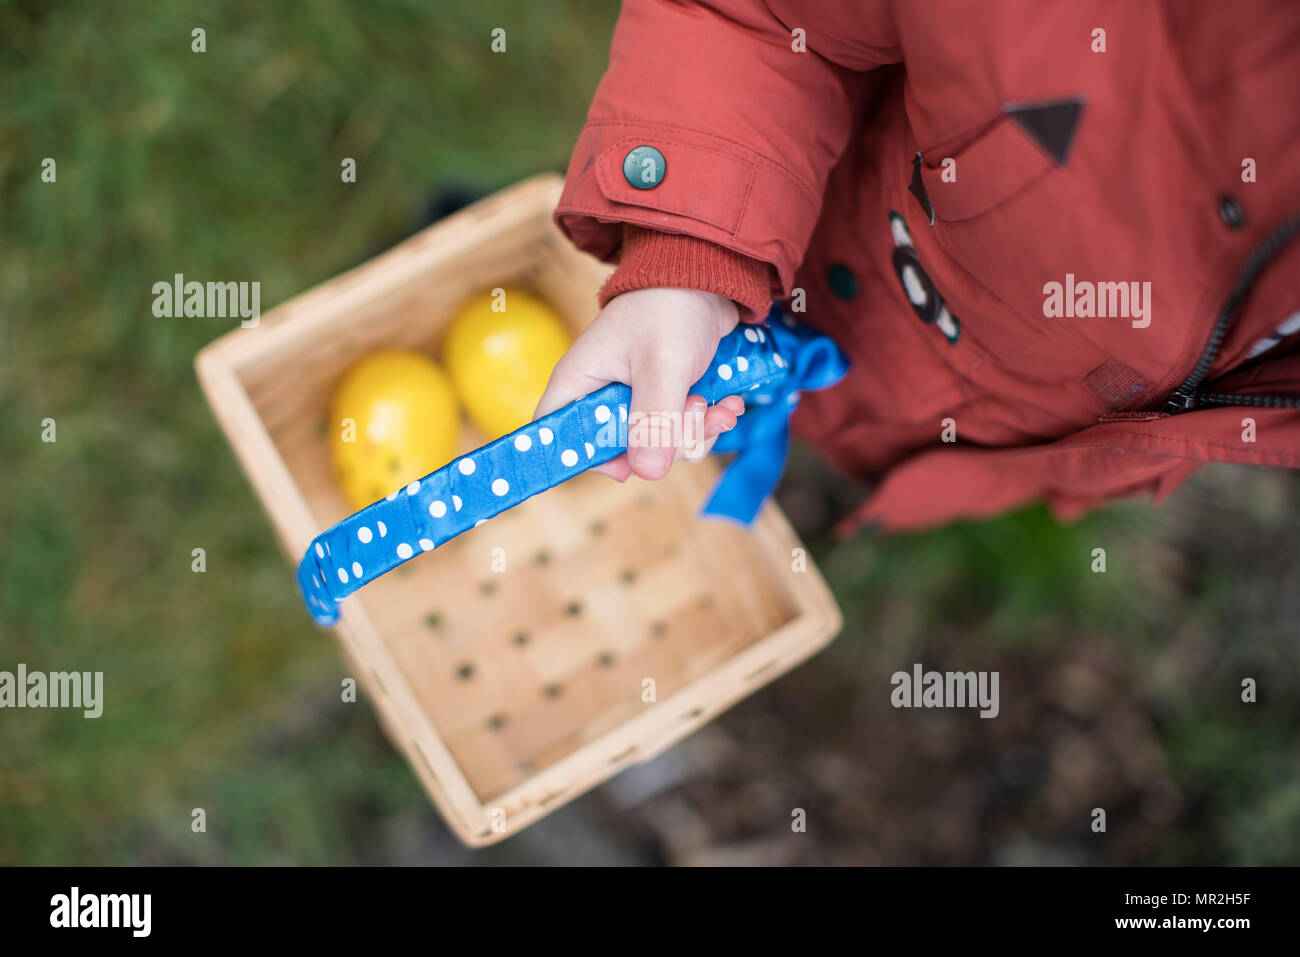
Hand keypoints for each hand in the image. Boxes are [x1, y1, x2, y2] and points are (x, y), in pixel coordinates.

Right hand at [534, 287, 746, 480]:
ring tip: (716, 406)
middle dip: (664, 443)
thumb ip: (654, 420)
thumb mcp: (662, 366)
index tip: (625, 466)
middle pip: (619, 450)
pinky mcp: (665, 397)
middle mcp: (601, 395)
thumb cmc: (670, 309)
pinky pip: (681, 431)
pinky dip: (707, 423)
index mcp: (579, 383)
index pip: (557, 436)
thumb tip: (647, 471)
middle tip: (692, 412)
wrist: (708, 278)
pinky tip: (727, 404)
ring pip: (658, 445)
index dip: (583, 458)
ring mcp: (635, 398)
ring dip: (695, 432)